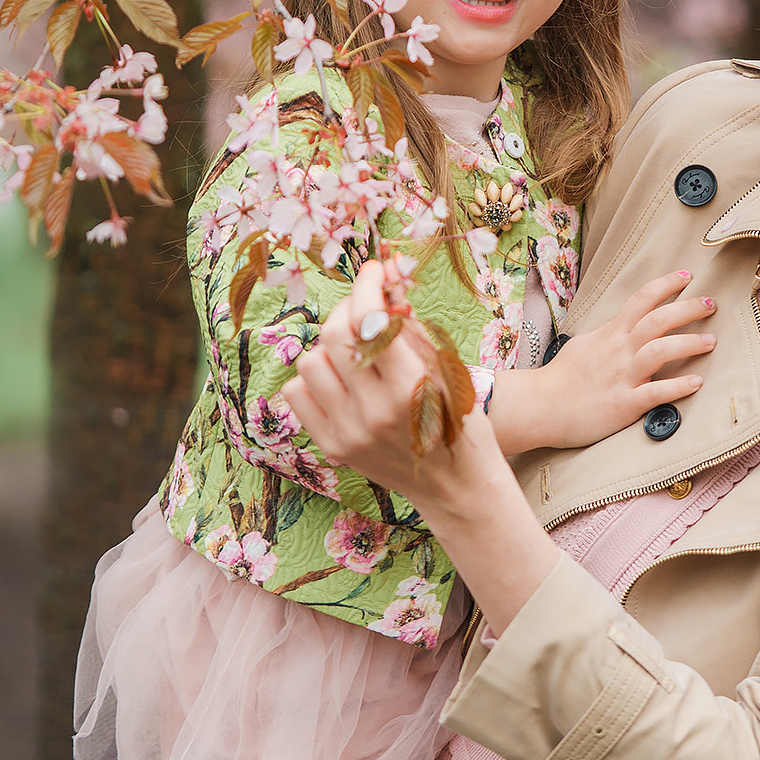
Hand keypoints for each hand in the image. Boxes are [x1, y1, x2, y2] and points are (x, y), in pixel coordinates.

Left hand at [283, 261, 480, 504]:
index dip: (368, 286)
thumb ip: (410, 327)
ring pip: (310, 362)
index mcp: (410, 387)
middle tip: (366, 307)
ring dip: (331, 347)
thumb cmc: (462, 423)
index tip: (374, 271)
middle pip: (334, 335)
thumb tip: (384, 281)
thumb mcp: (448, 370)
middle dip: (349, 309)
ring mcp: (348, 431)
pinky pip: (297, 394)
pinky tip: (339, 380)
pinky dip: (314, 379)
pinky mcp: (332, 446)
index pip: (371, 320)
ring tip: (355, 351)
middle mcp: (373, 410)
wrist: (457, 487)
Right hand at [489, 270, 715, 453]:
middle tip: (711, 303)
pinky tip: (697, 383)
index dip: (665, 285)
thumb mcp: (584, 346)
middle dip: (688, 308)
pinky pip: (656, 393)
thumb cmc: (560, 379)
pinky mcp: (623, 404)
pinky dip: (678, 387)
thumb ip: (608, 336)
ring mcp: (622, 377)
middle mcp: (619, 351)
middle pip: (658, 320)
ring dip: (690, 343)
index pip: (640, 300)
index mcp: (610, 335)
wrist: (537, 407)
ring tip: (710, 342)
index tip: (686, 276)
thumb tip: (624, 327)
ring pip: (661, 351)